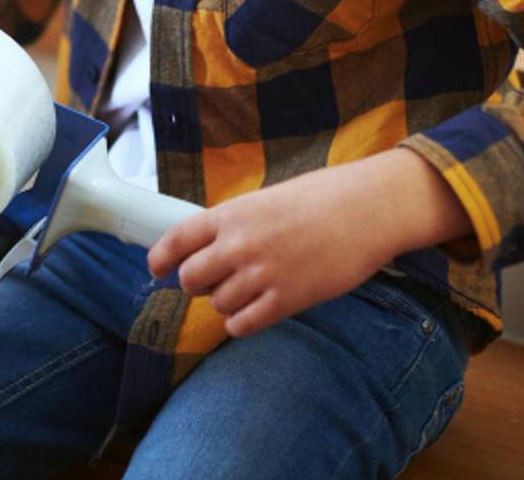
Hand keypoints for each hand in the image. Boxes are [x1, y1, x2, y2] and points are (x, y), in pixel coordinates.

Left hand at [144, 148, 469, 337]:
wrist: (366, 210)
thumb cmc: (321, 199)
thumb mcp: (267, 199)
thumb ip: (237, 224)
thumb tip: (211, 248)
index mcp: (232, 214)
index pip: (177, 239)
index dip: (161, 257)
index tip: (157, 268)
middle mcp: (239, 244)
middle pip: (191, 279)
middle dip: (198, 284)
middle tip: (214, 281)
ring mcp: (261, 274)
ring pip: (218, 304)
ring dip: (226, 303)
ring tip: (248, 292)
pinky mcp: (286, 300)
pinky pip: (242, 324)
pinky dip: (242, 322)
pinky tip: (254, 312)